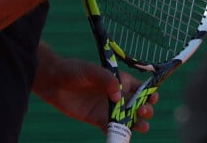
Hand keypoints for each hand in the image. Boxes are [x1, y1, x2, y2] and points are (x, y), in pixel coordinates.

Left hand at [34, 54, 158, 133]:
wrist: (54, 82)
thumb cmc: (74, 70)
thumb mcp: (90, 70)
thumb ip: (105, 79)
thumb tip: (119, 95)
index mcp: (118, 80)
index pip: (138, 86)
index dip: (149, 92)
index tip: (153, 98)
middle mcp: (116, 95)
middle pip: (137, 104)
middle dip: (145, 109)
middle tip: (144, 111)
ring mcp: (108, 108)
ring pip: (128, 119)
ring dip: (137, 123)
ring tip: (141, 125)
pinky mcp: (98, 119)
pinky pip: (112, 129)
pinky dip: (119, 136)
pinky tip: (123, 140)